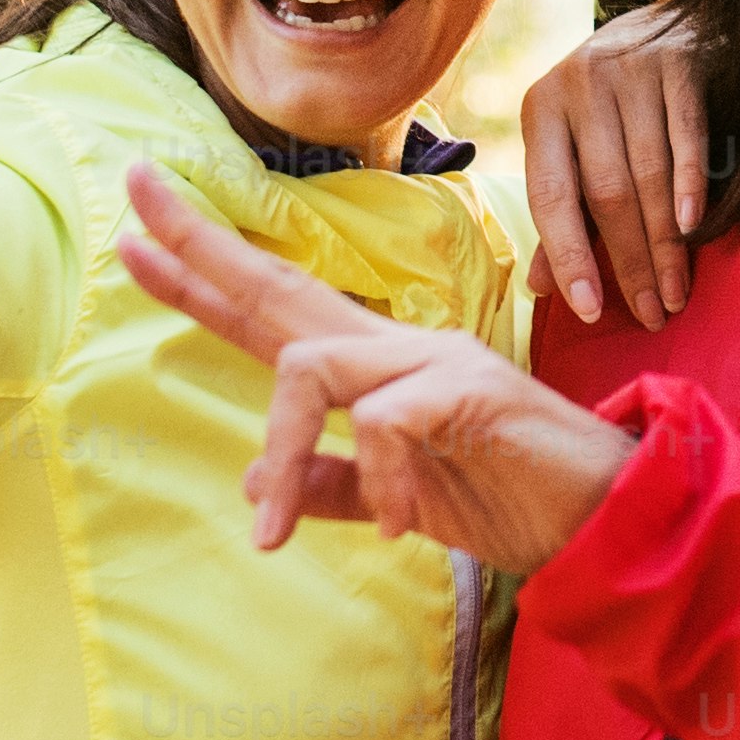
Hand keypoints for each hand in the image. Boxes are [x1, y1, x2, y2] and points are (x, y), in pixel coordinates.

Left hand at [122, 158, 639, 573]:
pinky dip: (380, 485)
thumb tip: (254, 483)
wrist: (605, 516)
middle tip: (133, 203)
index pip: (271, 310)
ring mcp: (433, 361)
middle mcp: (396, 345)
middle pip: (278, 286)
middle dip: (201, 247)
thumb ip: (333, 484)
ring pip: (308, 363)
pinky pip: (384, 423)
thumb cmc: (510, 497)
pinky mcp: (467, 392)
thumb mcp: (398, 499)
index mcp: (376, 367)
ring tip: (277, 536)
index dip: (203, 273)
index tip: (135, 235)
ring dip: (282, 450)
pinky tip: (401, 528)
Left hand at [520, 0, 705, 331]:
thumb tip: (543, 287)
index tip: (591, 311)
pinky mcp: (678, 63)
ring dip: (665, 242)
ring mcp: (629, 70)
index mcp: (540, 111)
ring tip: (676, 291)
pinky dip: (690, 183)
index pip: (550, 197)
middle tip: (653, 313)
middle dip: (630, 261)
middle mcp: (577, 86)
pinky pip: (686, 133)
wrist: (657, 19)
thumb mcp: (572, 148)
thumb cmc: (607, 104)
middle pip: (606, 192)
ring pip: (647, 172)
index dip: (569, 257)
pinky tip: (693, 227)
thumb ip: (561, 214)